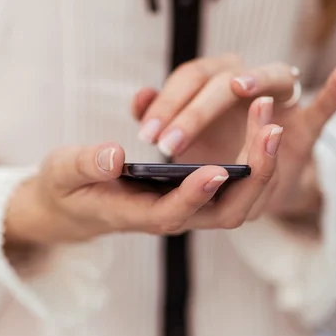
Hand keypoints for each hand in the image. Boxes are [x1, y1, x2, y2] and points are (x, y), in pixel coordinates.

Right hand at [4, 100, 282, 247]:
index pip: (173, 212)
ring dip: (260, 165)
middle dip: (251, 176)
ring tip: (271, 120)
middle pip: (224, 211)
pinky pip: (235, 184)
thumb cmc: (68, 188)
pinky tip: (261, 123)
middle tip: (269, 129)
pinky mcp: (196, 192)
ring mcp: (189, 206)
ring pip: (238, 199)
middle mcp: (172, 215)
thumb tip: (113, 155)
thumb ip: (87, 165)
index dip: (195, 194)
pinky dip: (254, 159)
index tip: (218, 167)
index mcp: (138, 215)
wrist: (77, 205)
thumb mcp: (65, 172)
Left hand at [132, 54, 335, 216]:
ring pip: (273, 82)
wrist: (248, 179)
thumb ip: (160, 117)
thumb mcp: (182, 142)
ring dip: (258, 85)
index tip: (148, 134)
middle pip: (224, 82)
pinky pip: (324, 106)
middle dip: (196, 113)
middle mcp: (249, 81)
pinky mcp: (305, 124)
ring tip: (242, 89)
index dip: (167, 104)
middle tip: (169, 143)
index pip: (189, 79)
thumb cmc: (212, 152)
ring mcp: (281, 99)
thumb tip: (139, 97)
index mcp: (215, 81)